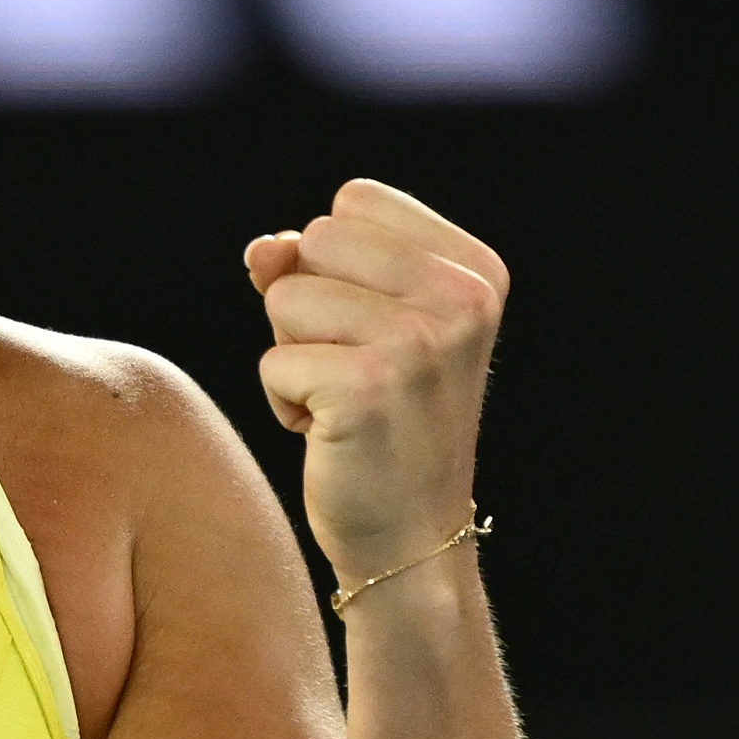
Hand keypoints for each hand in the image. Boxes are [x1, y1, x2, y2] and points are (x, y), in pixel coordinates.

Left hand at [246, 179, 506, 583]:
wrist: (411, 537)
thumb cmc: (381, 421)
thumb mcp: (360, 324)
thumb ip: (311, 264)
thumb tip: (263, 248)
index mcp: (475, 270)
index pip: (354, 200)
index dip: (335, 263)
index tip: (375, 328)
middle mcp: (462, 298)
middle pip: (316, 239)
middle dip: (308, 306)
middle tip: (355, 371)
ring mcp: (421, 341)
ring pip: (285, 296)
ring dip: (293, 354)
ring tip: (343, 402)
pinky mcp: (371, 387)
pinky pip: (273, 359)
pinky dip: (284, 401)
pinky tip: (332, 434)